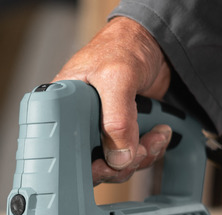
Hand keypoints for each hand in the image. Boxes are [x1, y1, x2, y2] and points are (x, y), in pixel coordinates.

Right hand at [53, 17, 173, 184]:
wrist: (153, 43)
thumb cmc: (124, 46)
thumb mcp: (116, 77)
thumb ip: (117, 118)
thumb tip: (119, 157)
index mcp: (62, 106)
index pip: (63, 150)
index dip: (85, 165)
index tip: (106, 165)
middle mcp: (79, 122)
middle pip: (92, 164)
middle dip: (121, 164)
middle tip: (138, 150)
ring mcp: (102, 130)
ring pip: (116, 164)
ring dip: (141, 156)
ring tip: (155, 136)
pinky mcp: (122, 133)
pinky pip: (132, 156)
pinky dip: (149, 150)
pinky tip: (158, 133)